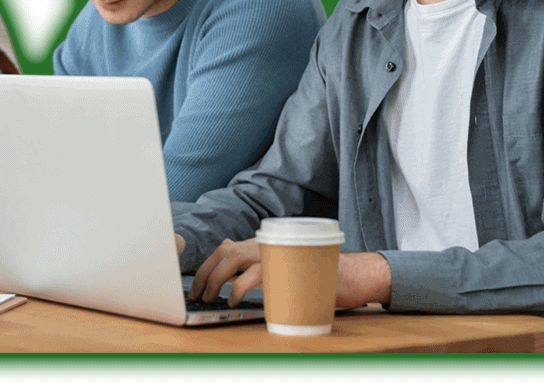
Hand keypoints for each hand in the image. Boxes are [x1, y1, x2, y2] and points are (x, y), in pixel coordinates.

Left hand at [186, 239, 394, 309]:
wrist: (348, 275)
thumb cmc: (315, 276)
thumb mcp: (283, 268)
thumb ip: (259, 265)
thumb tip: (233, 268)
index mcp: (262, 245)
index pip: (224, 250)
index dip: (206, 266)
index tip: (195, 284)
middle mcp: (265, 245)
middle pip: (223, 253)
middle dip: (204, 274)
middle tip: (196, 295)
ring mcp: (274, 254)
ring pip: (233, 259)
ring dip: (214, 279)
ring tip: (209, 297)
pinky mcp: (285, 268)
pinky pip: (253, 275)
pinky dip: (237, 287)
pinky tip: (232, 299)